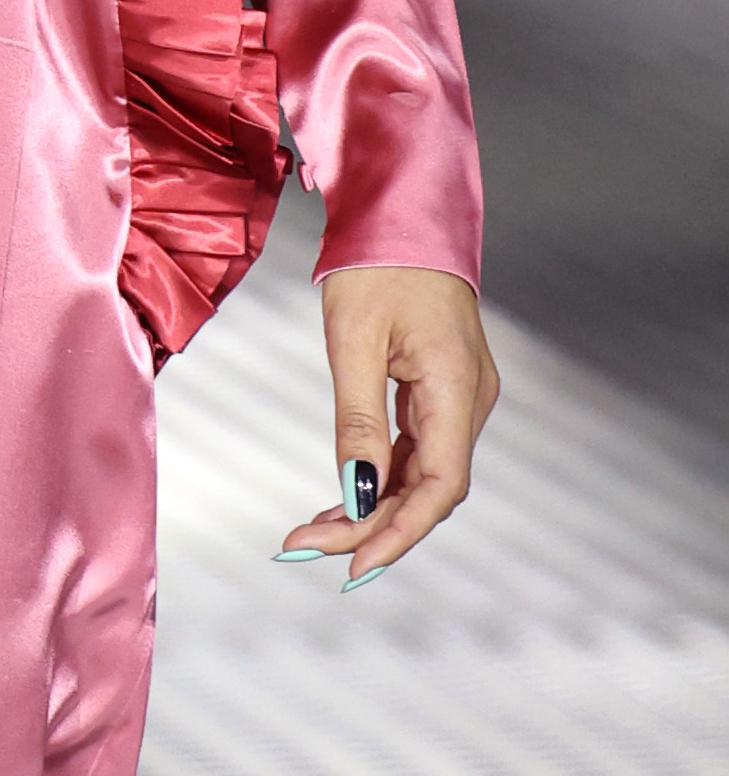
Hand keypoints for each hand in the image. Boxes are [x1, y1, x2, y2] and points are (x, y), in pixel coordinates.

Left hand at [280, 264, 496, 583]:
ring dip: (372, 507)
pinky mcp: (439, 389)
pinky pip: (415, 449)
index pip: (441, 487)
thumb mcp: (354, 342)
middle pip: (430, 489)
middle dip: (372, 527)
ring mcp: (459, 395)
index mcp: (457, 387)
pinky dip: (379, 477)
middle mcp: (470, 398)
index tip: (351, 564)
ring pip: (422, 473)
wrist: (402, 211)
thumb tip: (357, 492)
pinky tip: (342, 496)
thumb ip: (359, 422)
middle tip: (304, 548)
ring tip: (312, 532)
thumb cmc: (376, 265)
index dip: (399, 533)